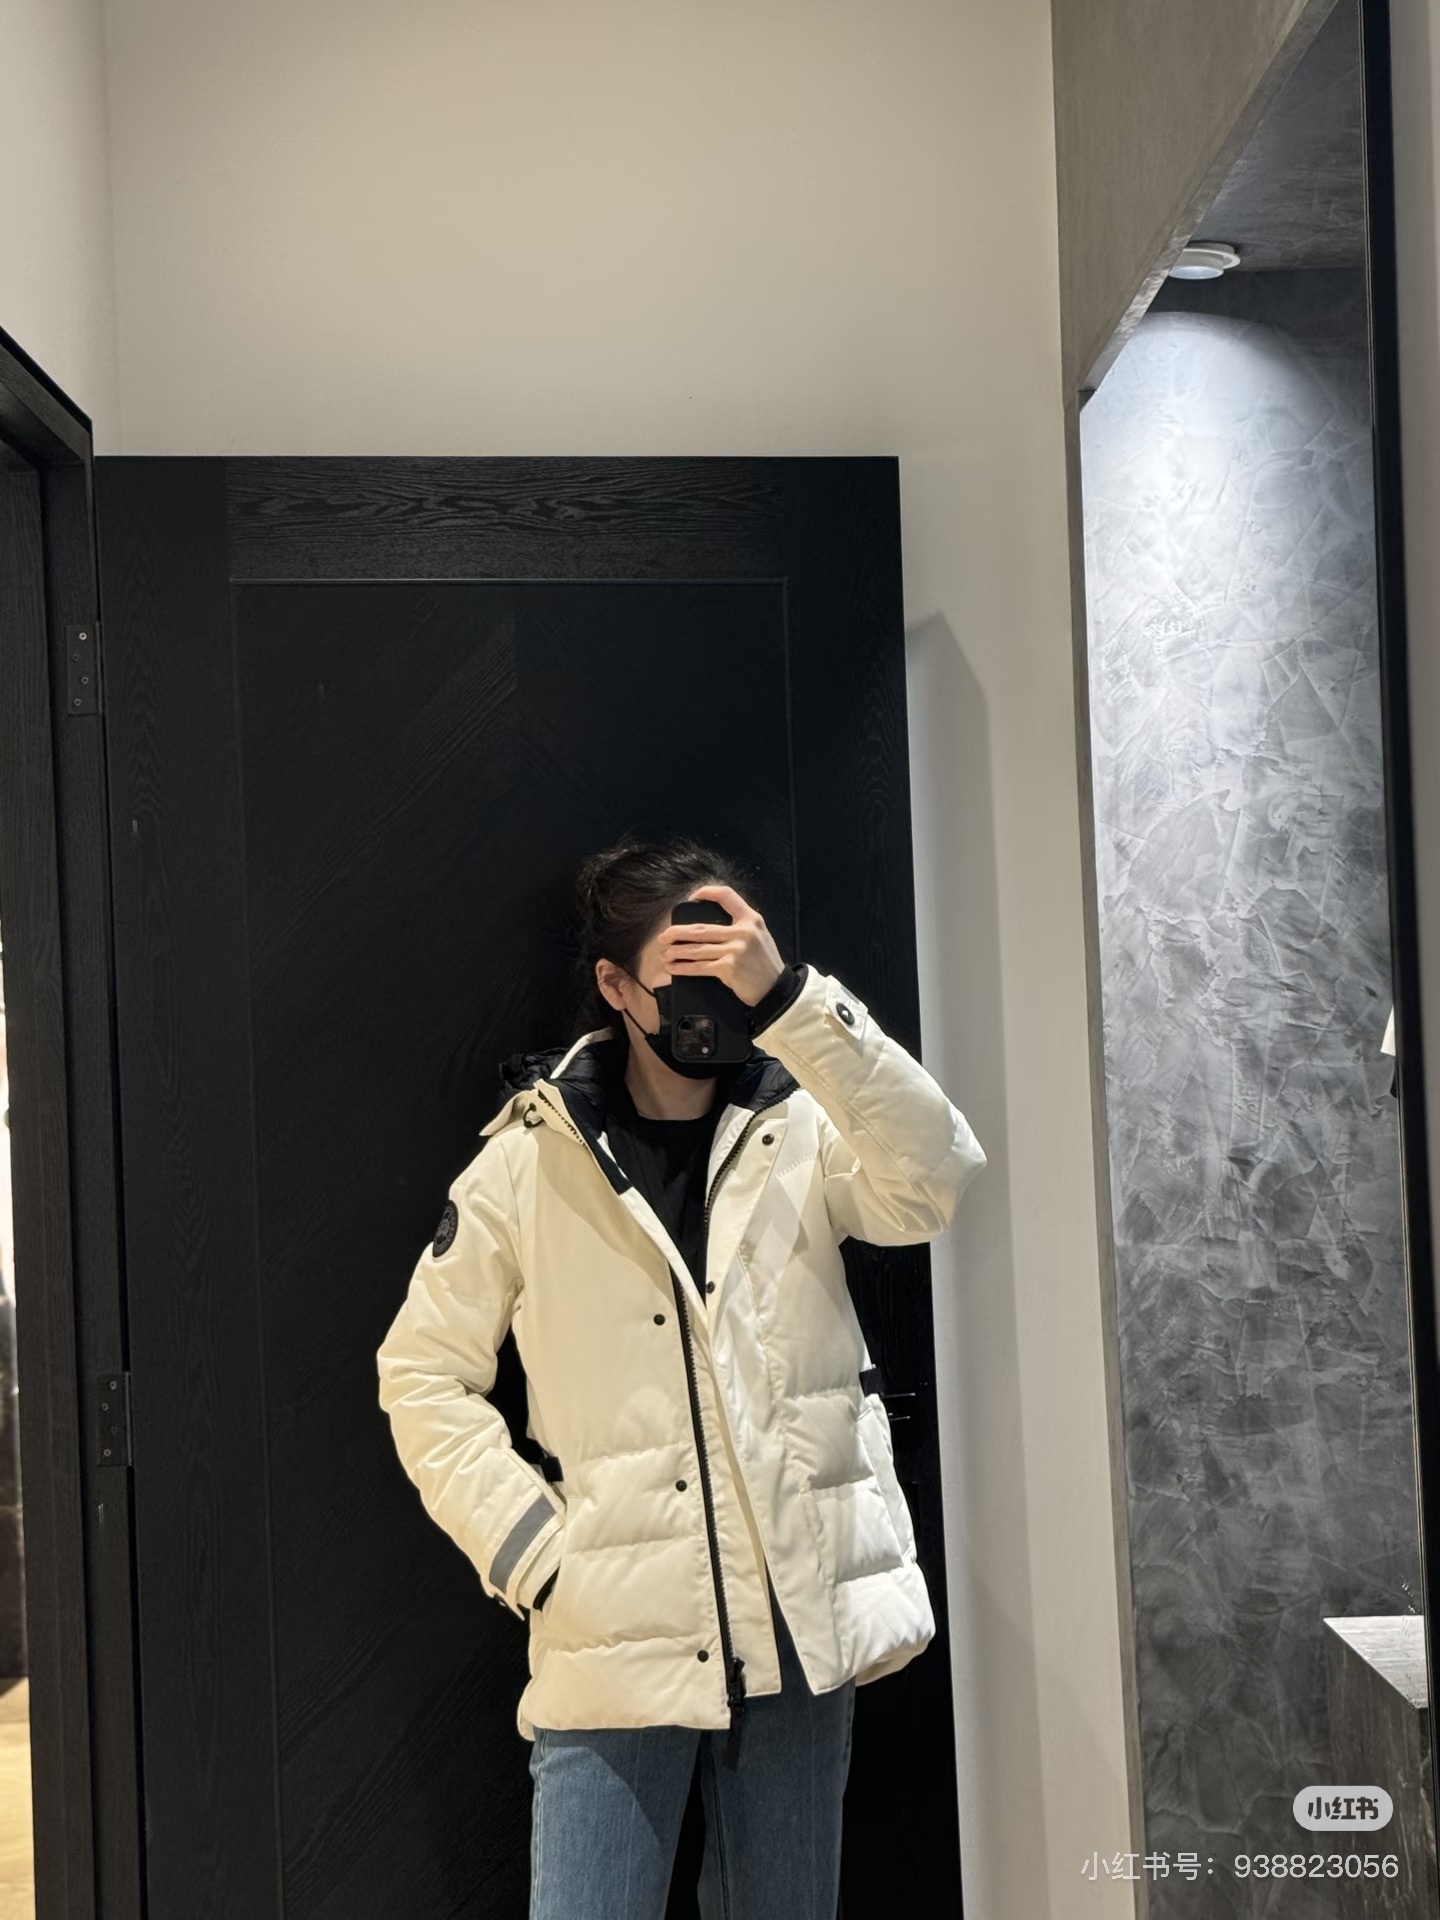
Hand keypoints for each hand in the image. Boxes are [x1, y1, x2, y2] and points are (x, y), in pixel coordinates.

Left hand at [658, 884, 786, 1007]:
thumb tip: (709, 928)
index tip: (691, 898)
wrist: (777, 990)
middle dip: (678, 932)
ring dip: (677, 952)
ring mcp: (736, 949)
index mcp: (752, 919)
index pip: (727, 896)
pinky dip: (684, 968)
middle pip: (702, 928)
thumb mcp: (760, 937)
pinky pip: (700, 967)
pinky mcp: (729, 967)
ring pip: (697, 948)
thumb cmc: (765, 965)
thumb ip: (741, 928)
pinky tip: (674, 968)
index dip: (707, 893)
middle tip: (664, 936)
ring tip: (665, 955)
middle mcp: (744, 932)